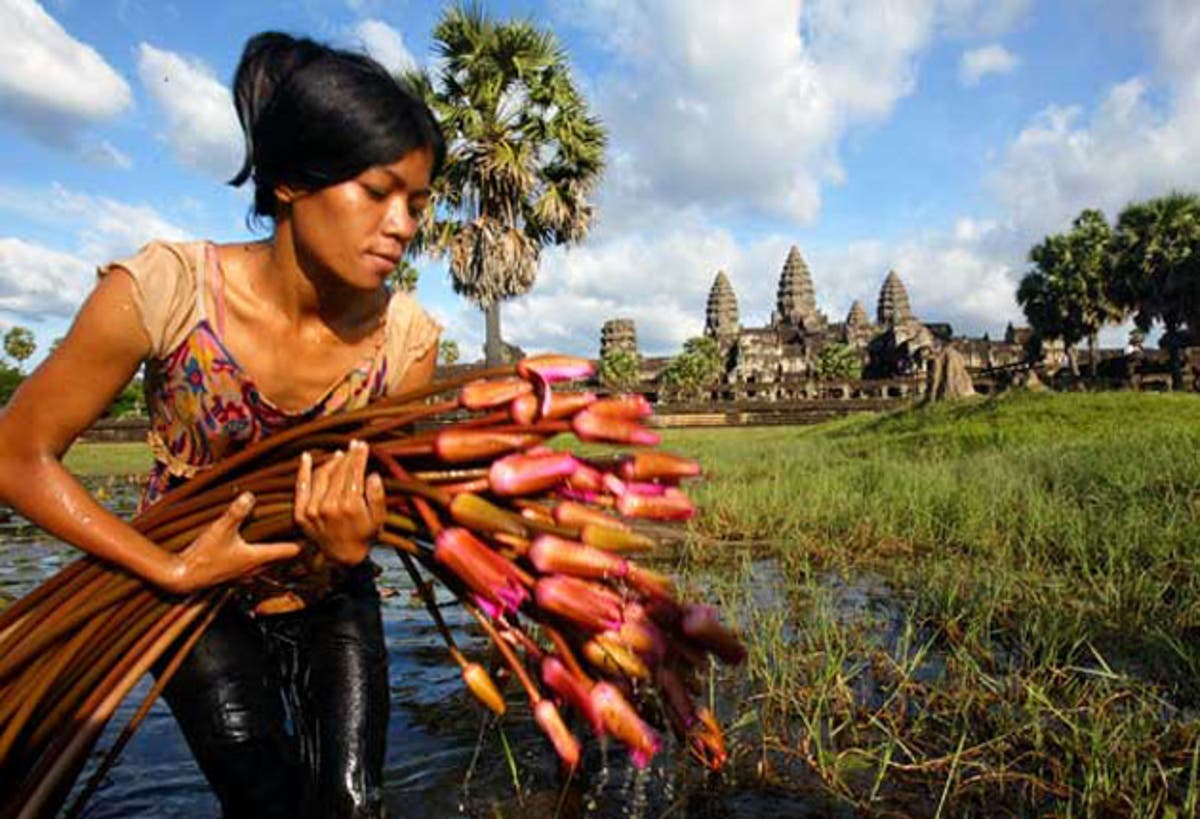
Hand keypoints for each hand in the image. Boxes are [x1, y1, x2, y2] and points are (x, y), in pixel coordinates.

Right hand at [165, 492, 301, 594]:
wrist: (183, 577)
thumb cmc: (202, 556)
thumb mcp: (220, 529)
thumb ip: (236, 512)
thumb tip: (249, 495)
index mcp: (257, 557)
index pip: (288, 551)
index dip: (303, 542)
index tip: (315, 534)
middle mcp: (255, 569)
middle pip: (282, 560)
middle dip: (293, 548)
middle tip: (304, 536)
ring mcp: (245, 575)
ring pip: (270, 566)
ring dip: (277, 556)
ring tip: (282, 543)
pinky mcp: (234, 577)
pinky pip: (256, 570)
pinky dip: (262, 561)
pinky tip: (255, 554)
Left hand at [293, 440, 386, 566]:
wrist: (342, 557)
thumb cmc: (365, 536)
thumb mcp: (379, 519)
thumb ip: (377, 497)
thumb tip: (372, 475)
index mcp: (350, 506)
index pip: (354, 473)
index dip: (359, 457)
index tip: (363, 445)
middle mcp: (329, 506)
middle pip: (339, 472)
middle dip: (348, 456)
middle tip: (354, 445)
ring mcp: (312, 509)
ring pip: (322, 476)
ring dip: (331, 462)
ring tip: (340, 454)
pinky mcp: (301, 513)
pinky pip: (301, 487)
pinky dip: (303, 470)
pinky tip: (306, 457)